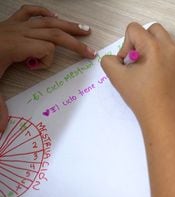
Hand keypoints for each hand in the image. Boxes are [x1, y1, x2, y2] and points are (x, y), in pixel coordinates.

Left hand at [0, 5, 96, 131]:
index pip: (45, 48)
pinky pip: (29, 12)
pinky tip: (54, 16)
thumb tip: (2, 129)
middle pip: (53, 32)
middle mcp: (18, 32)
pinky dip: (43, 12)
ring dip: (67, 25)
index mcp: (14, 46)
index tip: (34, 68)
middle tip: (90, 51)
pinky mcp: (10, 23)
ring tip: (84, 30)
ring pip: (46, 21)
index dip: (47, 60)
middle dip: (74, 42)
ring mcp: (14, 25)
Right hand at [101, 22, 174, 124]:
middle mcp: (169, 47)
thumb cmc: (142, 98)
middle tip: (135, 61)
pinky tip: (152, 77)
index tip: (127, 64)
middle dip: (140, 41)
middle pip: (151, 29)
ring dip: (149, 48)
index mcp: (155, 46)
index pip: (134, 29)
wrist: (164, 118)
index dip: (125, 44)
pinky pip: (167, 53)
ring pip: (160, 40)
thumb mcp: (117, 77)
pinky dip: (157, 57)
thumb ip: (109, 60)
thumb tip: (118, 59)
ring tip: (143, 70)